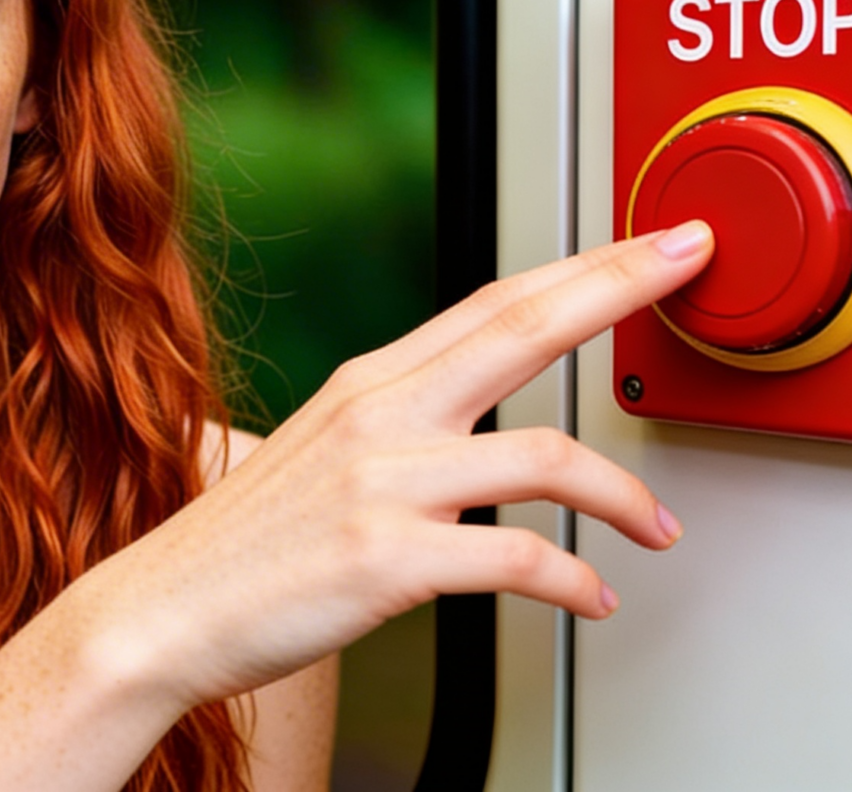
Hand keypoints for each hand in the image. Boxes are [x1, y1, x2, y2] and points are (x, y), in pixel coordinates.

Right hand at [70, 220, 714, 713]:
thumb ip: (405, 419)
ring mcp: (386, 482)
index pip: (499, 300)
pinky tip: (592, 596)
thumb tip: (482, 413)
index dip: (587, 265)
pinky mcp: (388, 558)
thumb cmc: (249, 543)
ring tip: (656, 526)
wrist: (164, 610)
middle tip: (687, 264)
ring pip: (545, 457)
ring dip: (622, 494)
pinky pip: (517, 558)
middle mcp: (383, 413)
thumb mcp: (326, 449)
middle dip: (619, 286)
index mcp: (374, 380)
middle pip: (526, 327)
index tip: (653, 241)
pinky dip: (573, 580)